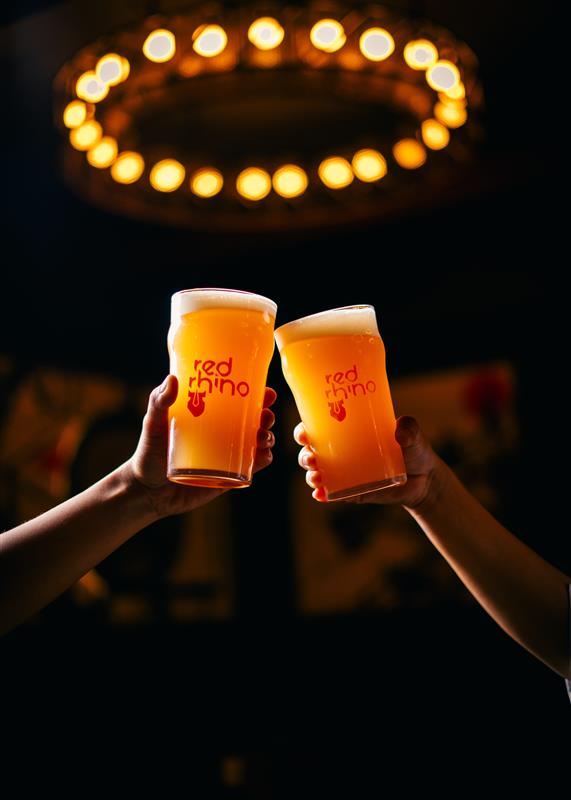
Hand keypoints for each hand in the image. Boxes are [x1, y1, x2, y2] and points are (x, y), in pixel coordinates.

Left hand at [127, 375, 276, 517]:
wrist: (146, 491)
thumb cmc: (148, 452)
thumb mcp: (153, 424)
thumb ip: (159, 402)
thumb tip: (172, 379)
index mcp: (210, 415)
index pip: (238, 400)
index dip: (257, 394)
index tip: (266, 391)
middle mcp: (222, 433)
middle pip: (253, 420)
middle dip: (267, 415)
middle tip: (266, 415)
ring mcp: (226, 455)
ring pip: (257, 442)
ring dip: (267, 437)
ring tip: (262, 436)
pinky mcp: (227, 476)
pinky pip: (252, 467)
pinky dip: (263, 460)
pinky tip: (264, 456)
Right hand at [294, 416, 436, 508]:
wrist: (424, 480)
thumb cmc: (414, 450)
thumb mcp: (413, 436)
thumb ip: (409, 429)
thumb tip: (401, 428)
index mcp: (348, 432)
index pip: (319, 428)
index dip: (305, 429)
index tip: (304, 432)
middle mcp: (341, 452)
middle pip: (311, 452)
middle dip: (305, 455)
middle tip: (312, 458)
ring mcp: (344, 473)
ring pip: (317, 473)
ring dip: (311, 475)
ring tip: (317, 477)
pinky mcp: (351, 491)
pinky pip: (332, 494)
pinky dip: (323, 495)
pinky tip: (321, 495)